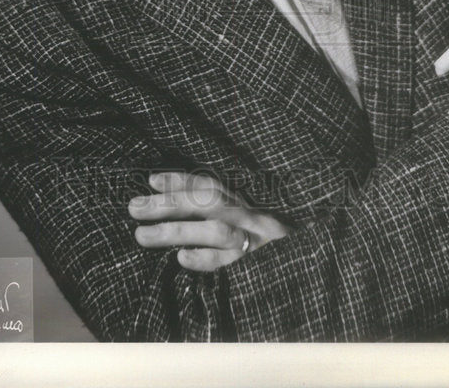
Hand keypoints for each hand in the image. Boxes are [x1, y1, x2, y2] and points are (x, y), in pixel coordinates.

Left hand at [129, 172, 291, 271]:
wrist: (315, 268)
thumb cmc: (276, 238)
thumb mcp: (253, 216)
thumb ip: (224, 208)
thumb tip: (176, 199)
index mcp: (247, 200)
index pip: (210, 184)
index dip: (180, 180)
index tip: (151, 180)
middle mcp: (249, 214)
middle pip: (206, 202)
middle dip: (168, 203)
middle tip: (133, 207)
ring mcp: (254, 239)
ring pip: (213, 230)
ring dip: (177, 230)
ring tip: (141, 235)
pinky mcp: (259, 266)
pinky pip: (230, 263)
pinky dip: (206, 259)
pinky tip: (182, 260)